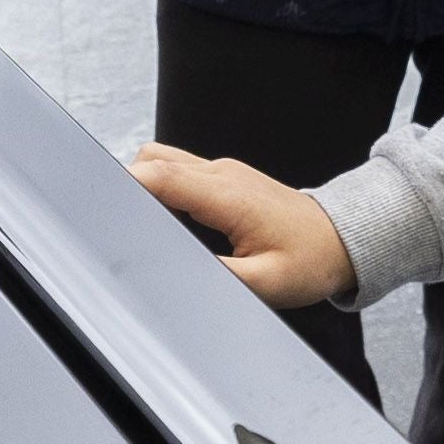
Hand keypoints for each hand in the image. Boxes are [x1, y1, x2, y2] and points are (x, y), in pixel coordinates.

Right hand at [127, 143, 359, 314]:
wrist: (343, 240)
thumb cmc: (310, 260)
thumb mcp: (266, 283)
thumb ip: (219, 276)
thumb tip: (177, 272)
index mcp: (228, 197)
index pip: (161, 176)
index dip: (124, 186)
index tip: (100, 203)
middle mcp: (222, 175)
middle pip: (153, 161)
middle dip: (126, 185)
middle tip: (114, 220)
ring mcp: (224, 172)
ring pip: (163, 160)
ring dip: (143, 183)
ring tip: (135, 220)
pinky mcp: (225, 178)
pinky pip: (179, 170)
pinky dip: (159, 185)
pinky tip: (159, 216)